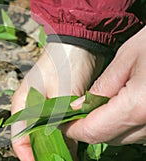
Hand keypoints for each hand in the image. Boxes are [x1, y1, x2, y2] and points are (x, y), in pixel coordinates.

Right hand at [11, 43, 104, 160]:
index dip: (27, 155)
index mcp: (22, 104)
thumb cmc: (64, 64)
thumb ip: (59, 122)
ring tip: (67, 157)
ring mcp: (40, 107)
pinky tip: (73, 145)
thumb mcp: (62, 95)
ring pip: (43, 134)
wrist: (76, 43)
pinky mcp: (53, 105)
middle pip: (30, 139)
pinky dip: (62, 137)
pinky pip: (54, 127)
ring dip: (54, 146)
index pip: (18, 138)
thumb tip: (64, 148)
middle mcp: (28, 108)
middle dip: (42, 154)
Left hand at [61, 27, 145, 144]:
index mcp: (138, 106)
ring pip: (124, 137)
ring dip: (105, 125)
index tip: (58, 120)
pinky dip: (123, 123)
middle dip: (86, 127)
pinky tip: (118, 105)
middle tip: (73, 111)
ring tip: (95, 105)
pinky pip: (139, 131)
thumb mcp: (127, 58)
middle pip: (108, 138)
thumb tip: (78, 107)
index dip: (71, 128)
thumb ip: (101, 87)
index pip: (93, 131)